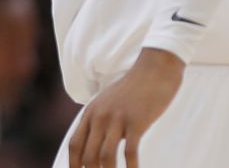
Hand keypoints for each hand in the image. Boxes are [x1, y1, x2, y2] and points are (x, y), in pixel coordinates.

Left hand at [68, 47, 183, 167]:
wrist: (154, 70)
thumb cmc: (133, 90)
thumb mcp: (108, 103)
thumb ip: (100, 122)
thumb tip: (97, 146)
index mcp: (90, 113)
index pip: (75, 146)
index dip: (75, 166)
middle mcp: (99, 117)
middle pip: (88, 155)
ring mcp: (117, 119)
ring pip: (105, 157)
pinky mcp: (136, 121)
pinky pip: (130, 152)